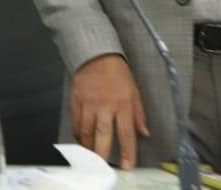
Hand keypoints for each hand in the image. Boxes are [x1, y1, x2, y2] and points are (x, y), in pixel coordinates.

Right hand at [72, 54, 149, 168]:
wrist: (96, 55)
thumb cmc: (117, 73)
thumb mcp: (135, 92)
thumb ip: (139, 114)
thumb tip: (144, 133)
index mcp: (123, 104)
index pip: (126, 132)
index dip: (127, 152)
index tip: (127, 165)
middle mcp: (105, 105)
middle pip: (102, 135)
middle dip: (102, 154)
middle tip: (103, 166)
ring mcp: (89, 103)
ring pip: (86, 131)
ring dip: (89, 146)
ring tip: (92, 156)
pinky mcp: (77, 100)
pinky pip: (75, 122)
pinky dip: (78, 134)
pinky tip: (82, 140)